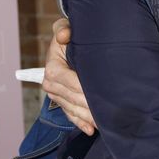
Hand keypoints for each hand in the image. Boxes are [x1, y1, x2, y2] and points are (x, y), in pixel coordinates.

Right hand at [42, 18, 96, 135]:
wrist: (68, 45)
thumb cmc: (69, 37)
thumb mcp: (65, 28)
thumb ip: (63, 28)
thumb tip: (64, 35)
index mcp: (52, 67)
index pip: (67, 80)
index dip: (81, 88)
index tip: (97, 94)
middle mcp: (51, 84)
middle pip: (71, 98)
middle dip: (88, 106)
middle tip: (106, 111)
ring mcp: (57, 95)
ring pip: (72, 108)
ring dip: (87, 116)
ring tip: (103, 122)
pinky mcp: (63, 102)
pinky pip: (71, 114)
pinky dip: (81, 122)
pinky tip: (91, 129)